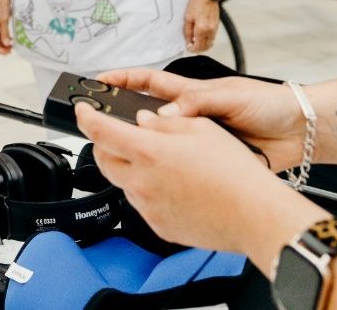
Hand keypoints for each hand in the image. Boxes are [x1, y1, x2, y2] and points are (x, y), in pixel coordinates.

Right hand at [0, 0, 11, 54]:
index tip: (8, 53)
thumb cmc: (1, 4)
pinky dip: (2, 37)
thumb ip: (5, 32)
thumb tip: (7, 44)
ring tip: (10, 46)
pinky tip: (9, 38)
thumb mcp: (4, 19)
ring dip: (1, 43)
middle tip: (10, 51)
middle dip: (0, 48)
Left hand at [74, 103, 323, 259]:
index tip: (82, 110)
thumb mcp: (201, 128)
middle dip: (106, 144)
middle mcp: (141, 181)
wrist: (254, 215)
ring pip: (124, 182)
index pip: (100, 131)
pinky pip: (143, 204)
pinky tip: (175, 186)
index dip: (86, 117)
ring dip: (131, 167)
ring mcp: (147, 207)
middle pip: (105, 160)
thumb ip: (165, 122)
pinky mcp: (158, 226)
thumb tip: (143, 121)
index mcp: (148, 151)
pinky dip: (149, 190)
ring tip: (162, 162)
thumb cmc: (234, 171)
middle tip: (122, 135)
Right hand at [98, 68, 307, 172]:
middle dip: (123, 119)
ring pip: (163, 145)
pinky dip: (170, 171)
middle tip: (100, 125)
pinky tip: (158, 177)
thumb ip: (195, 103)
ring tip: (124, 156)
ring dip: (147, 149)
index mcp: (192, 93)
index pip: (149, 82)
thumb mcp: (229, 96)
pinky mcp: (210, 161)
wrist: (299, 132)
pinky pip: (183, 166)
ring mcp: (199, 140)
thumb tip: (160, 117)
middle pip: (148, 117)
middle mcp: (190, 116)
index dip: (123, 80)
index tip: (98, 82)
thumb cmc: (269, 104)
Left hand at [183, 0, 218, 52]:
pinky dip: (207, 40)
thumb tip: (188, 43)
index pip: (198, 46)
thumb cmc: (195, 5)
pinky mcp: (217, 25)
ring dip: (203, 45)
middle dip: (198, 49)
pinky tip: (201, 36)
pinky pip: (213, 37)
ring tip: (195, 40)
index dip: (192, 49)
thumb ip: (188, 33)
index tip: (188, 47)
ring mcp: (215, 28)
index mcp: (201, 29)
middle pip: (205, 47)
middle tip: (191, 45)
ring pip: (210, 43)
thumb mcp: (187, 19)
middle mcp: (210, 31)